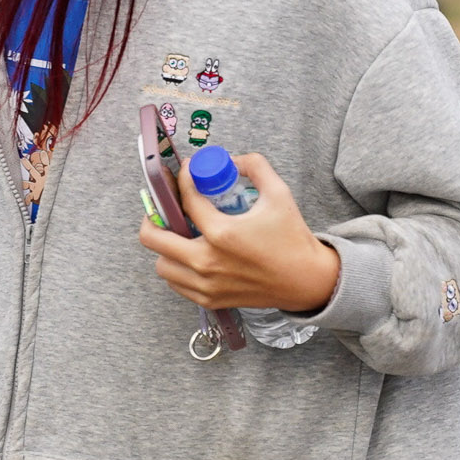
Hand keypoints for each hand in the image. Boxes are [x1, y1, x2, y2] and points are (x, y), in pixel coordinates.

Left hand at [138, 152, 340, 315]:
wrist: (306, 281)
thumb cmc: (292, 239)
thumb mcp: (279, 193)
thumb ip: (254, 166)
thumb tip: (230, 160)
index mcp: (223, 233)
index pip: (186, 200)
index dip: (182, 179)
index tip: (185, 172)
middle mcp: (208, 262)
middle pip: (153, 238)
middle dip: (153, 216)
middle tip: (165, 207)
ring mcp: (206, 284)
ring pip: (161, 264)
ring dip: (165, 246)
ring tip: (179, 234)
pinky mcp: (210, 300)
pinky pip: (175, 283)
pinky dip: (176, 268)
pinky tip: (190, 255)